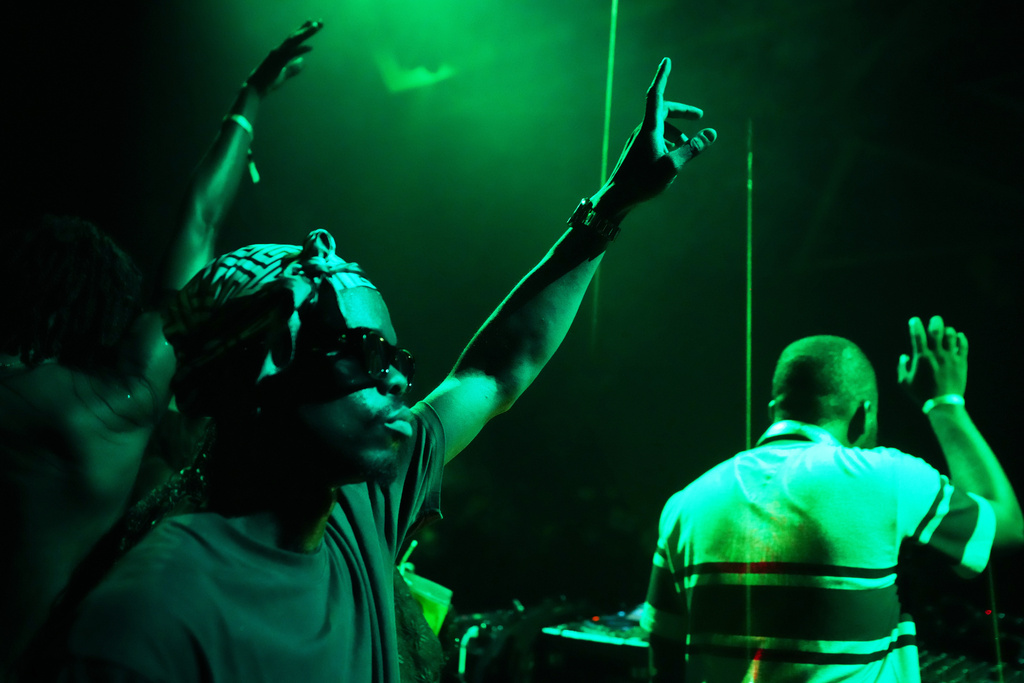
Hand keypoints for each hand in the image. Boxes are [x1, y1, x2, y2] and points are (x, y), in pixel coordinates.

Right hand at [245, 20, 323, 97]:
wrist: (256, 88)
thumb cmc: (268, 81)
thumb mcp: (284, 74)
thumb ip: (293, 68)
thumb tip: (302, 61)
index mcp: (281, 52)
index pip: (294, 39)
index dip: (303, 30)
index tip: (313, 23)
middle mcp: (279, 50)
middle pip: (295, 36)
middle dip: (307, 28)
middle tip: (319, 22)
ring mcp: (277, 54)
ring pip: (293, 41)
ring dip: (305, 33)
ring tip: (316, 27)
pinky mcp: (277, 61)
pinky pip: (290, 53)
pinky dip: (300, 49)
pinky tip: (310, 47)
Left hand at [600, 58, 716, 215]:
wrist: (616, 198)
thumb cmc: (643, 182)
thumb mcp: (673, 165)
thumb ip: (693, 148)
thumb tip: (712, 133)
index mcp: (649, 129)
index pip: (656, 96)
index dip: (662, 77)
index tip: (667, 61)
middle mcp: (642, 132)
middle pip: (663, 111)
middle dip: (681, 112)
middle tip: (699, 116)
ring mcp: (637, 143)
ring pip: (659, 128)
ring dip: (675, 132)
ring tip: (687, 146)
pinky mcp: (635, 154)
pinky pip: (654, 140)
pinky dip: (667, 142)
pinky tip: (672, 160)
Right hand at [898, 315, 967, 405]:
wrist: (943, 404)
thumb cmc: (922, 394)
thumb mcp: (905, 383)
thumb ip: (902, 367)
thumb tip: (904, 356)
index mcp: (922, 357)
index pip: (917, 335)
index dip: (915, 325)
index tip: (914, 320)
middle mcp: (937, 354)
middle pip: (937, 330)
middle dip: (935, 322)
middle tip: (935, 320)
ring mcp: (950, 357)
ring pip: (951, 335)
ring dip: (948, 331)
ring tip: (946, 332)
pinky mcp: (961, 362)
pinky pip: (963, 345)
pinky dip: (961, 338)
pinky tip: (958, 337)